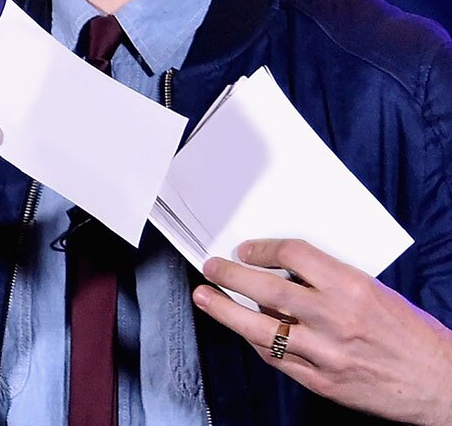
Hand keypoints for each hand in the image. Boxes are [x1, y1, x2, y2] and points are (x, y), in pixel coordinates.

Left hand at [194, 238, 451, 425]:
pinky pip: (277, 359)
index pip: (293, 255)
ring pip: (260, 328)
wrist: (442, 382)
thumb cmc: (412, 333)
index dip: (262, 249)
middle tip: (212, 267)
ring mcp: (326, 353)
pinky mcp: (323, 382)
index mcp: (353, 287)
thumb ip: (330, 282)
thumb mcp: (376, 291)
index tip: (245, 249)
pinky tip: (242, 330)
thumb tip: (282, 271)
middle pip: (266, 289)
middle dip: (230, 275)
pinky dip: (255, 341)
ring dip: (225, 310)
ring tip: (205, 297)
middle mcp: (336, 318)